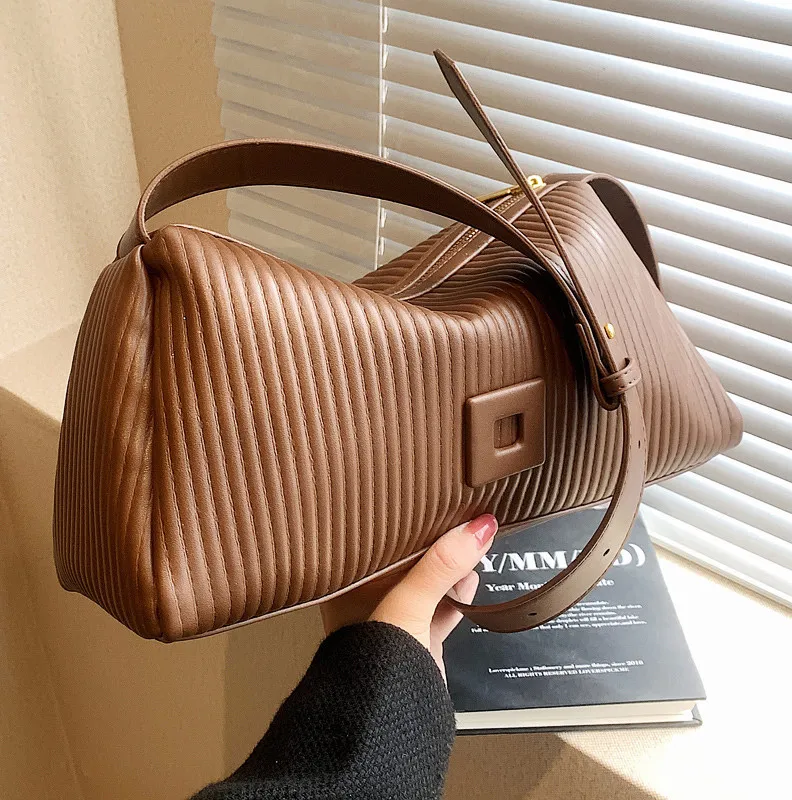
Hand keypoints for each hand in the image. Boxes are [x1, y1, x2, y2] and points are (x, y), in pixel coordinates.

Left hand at [321, 514, 497, 678]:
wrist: (386, 727)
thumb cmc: (371, 664)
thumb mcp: (407, 603)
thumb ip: (441, 565)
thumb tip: (477, 528)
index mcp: (348, 583)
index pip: (379, 539)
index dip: (406, 520)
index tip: (433, 501)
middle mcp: (368, 598)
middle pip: (409, 558)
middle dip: (438, 546)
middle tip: (460, 525)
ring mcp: (396, 618)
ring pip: (430, 580)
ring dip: (452, 570)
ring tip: (468, 557)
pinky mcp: (420, 637)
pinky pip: (444, 605)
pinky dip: (459, 594)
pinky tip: (469, 584)